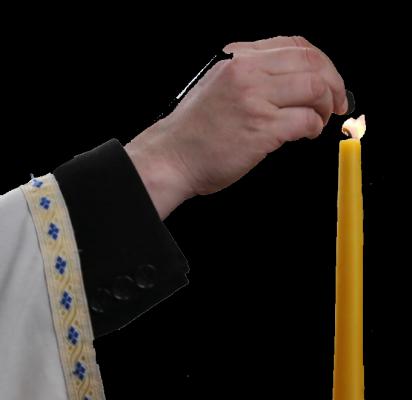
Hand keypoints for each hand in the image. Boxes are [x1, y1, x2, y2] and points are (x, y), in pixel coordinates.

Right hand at [125, 36, 347, 218]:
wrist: (172, 156)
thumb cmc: (194, 130)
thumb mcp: (218, 87)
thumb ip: (250, 77)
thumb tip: (289, 83)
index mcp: (238, 60)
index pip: (294, 46)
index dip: (321, 62)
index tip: (328, 79)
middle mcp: (247, 73)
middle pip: (311, 63)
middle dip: (334, 82)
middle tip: (338, 101)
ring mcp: (254, 99)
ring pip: (314, 88)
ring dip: (327, 105)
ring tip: (320, 120)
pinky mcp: (261, 128)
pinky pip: (305, 120)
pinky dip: (314, 127)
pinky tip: (307, 134)